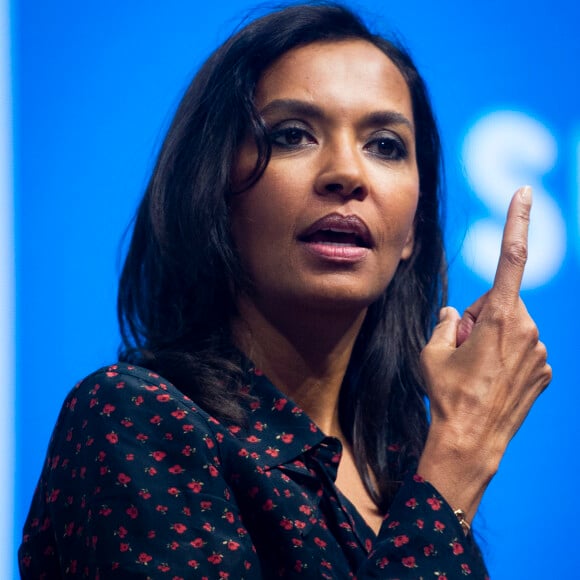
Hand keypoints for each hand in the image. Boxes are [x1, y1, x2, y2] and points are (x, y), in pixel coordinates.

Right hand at [417, 186, 551, 519]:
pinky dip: (505, 356)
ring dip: (491, 337)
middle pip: (500, 301)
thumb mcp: (433, 351)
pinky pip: (522, 349)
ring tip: (474, 369)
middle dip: (478, 315)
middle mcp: (527, 329)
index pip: (510, 258)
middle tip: (459, 346)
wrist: (471, 441)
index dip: (516, 222)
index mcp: (499, 317)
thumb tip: (453, 313)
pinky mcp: (545, 371)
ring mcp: (540, 352)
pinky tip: (491, 380)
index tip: (524, 192)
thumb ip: (445, 322)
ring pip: (511, 326)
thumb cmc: (446, 393)